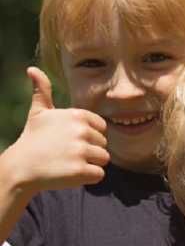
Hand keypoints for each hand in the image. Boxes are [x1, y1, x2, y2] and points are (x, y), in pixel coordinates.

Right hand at [2, 67, 109, 193]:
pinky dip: (88, 177)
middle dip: (89, 150)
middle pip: (104, 144)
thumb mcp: (38, 112)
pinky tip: (71, 173)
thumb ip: (42, 91)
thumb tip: (32, 69)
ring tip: (69, 162)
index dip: (89, 136)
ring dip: (90, 164)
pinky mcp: (80, 171)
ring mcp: (81, 151)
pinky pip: (99, 175)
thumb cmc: (33, 139)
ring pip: (104, 159)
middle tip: (67, 153)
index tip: (71, 140)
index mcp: (78, 115)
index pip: (102, 128)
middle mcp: (81, 131)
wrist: (20, 168)